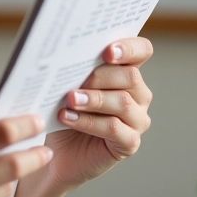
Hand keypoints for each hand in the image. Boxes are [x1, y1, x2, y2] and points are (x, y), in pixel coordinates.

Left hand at [5, 37, 153, 196]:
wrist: (55, 149)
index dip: (129, 48)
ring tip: (69, 100)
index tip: (107, 51)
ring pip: (123, 102)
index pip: (142, 50)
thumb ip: (73, 65)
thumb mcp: (66, 82)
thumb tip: (63, 49)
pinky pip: (114, 129)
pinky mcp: (129, 143)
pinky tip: (67, 118)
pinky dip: (88, 122)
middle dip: (100, 76)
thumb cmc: (62, 107)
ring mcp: (137, 119)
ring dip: (93, 99)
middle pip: (131, 76)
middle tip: (74, 81)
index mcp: (126, 70)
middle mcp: (138, 93)